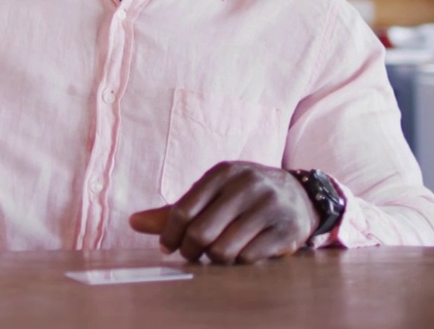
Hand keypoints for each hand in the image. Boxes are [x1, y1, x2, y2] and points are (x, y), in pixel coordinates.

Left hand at [129, 162, 319, 264]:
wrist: (300, 194)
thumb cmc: (244, 196)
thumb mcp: (213, 193)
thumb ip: (175, 210)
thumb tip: (133, 222)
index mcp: (223, 173)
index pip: (183, 210)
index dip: (169, 235)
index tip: (167, 247)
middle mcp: (247, 185)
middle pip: (201, 233)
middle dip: (191, 251)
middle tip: (192, 254)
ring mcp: (269, 207)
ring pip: (225, 249)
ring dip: (215, 258)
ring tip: (218, 252)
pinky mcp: (286, 230)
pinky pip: (249, 258)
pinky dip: (239, 261)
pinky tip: (242, 251)